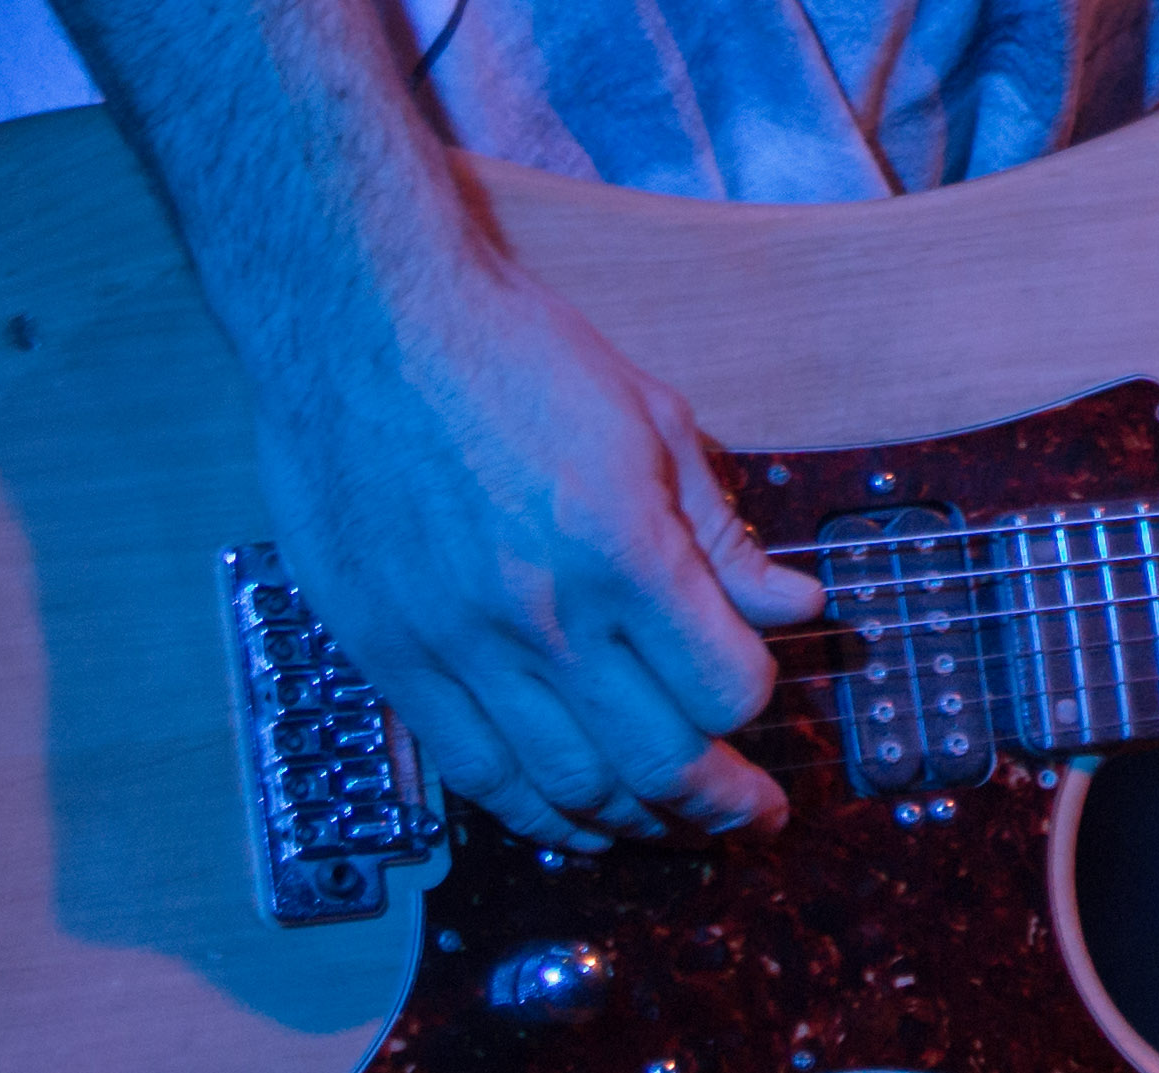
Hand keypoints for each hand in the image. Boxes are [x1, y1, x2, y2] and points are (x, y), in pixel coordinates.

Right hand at [247, 256, 829, 851]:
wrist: (366, 330)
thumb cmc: (517, 357)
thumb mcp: (653, 419)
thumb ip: (722, 532)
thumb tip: (792, 610)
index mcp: (622, 548)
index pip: (725, 685)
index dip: (759, 704)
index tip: (764, 696)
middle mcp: (545, 616)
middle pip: (658, 760)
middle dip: (721, 802)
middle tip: (752, 816)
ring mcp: (462, 649)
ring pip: (568, 786)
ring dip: (638, 824)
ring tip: (676, 829)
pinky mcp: (395, 662)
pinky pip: (475, 774)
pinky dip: (537, 813)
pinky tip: (577, 820)